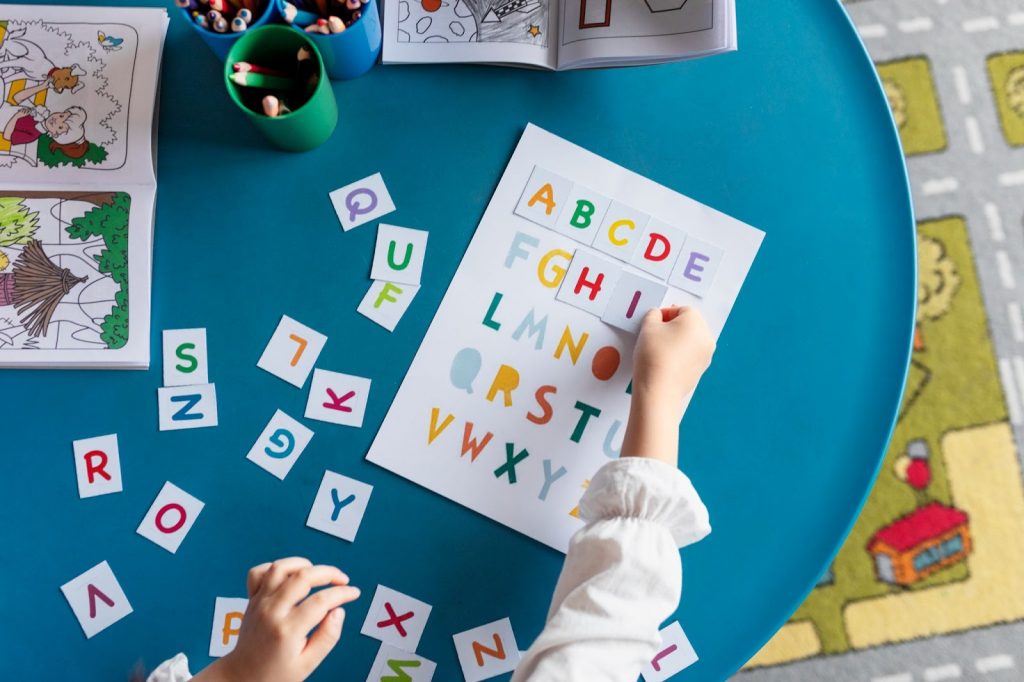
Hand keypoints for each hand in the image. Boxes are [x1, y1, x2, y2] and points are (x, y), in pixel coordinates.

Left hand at [195, 557, 360, 681]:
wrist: (242, 676)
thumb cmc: (275, 674)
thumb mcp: (307, 664)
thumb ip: (327, 637)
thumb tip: (339, 611)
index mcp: (287, 631)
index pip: (320, 601)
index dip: (342, 593)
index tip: (353, 593)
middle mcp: (271, 612)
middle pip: (302, 577)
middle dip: (329, 573)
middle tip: (343, 579)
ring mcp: (259, 603)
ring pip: (280, 567)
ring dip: (304, 564)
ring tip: (318, 573)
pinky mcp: (251, 599)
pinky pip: (259, 572)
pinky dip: (276, 567)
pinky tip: (290, 574)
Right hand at [621, 307, 714, 464]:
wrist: (659, 390)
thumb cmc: (654, 356)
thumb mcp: (647, 327)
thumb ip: (653, 315)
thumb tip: (657, 316)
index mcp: (696, 322)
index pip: (681, 309)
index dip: (665, 314)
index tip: (653, 323)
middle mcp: (706, 337)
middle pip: (689, 324)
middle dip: (672, 327)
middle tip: (655, 335)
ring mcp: (706, 355)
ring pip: (690, 340)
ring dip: (676, 340)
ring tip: (658, 349)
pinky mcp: (701, 369)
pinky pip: (690, 355)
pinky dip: (680, 354)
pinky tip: (665, 361)